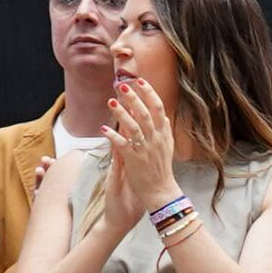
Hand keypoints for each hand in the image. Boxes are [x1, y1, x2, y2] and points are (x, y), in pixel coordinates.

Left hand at [105, 77, 180, 219]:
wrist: (160, 191)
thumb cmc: (161, 169)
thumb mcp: (168, 147)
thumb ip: (164, 130)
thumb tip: (163, 115)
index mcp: (164, 134)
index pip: (158, 108)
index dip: (149, 93)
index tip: (140, 81)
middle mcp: (155, 139)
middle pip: (145, 113)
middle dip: (134, 98)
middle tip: (122, 85)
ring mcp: (145, 149)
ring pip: (133, 127)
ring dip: (121, 113)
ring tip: (111, 101)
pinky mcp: (134, 160)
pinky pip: (122, 145)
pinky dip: (113, 136)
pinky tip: (103, 129)